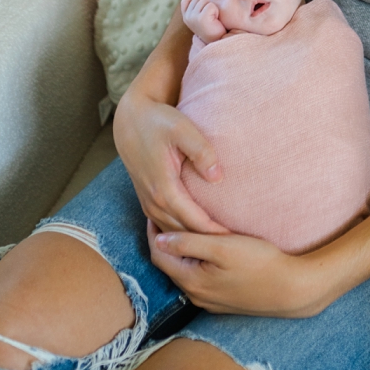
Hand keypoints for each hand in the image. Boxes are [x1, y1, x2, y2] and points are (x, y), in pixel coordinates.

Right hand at [111, 92, 226, 237]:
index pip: (194, 220)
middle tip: (237, 248)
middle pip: (184, 232)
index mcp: (164, 188)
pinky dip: (183, 233)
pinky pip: (166, 225)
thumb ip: (202, 152)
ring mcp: (148, 203)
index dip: (215, 232)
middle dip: (207, 242)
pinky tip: (202, 237)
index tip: (238, 240)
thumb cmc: (160, 123)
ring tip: (222, 246)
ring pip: (173, 232)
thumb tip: (217, 177)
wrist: (131, 121)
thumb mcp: (183, 130)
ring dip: (195, 241)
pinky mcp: (148, 200)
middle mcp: (153, 201)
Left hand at [147, 226, 337, 317]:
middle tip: (168, 220)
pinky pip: (201, 282)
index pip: (159, 255)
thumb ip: (188, 243)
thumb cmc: (260, 263)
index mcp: (191, 280)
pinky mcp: (224, 303)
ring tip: (186, 234)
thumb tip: (159, 239)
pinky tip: (209, 256)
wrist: (292, 290)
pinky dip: (197, 266)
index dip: (153, 233)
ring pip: (186, 274)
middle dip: (166, 244)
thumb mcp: (223, 247)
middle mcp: (195, 294)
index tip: (155, 213)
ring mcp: (210, 301)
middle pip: (170, 266)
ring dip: (182, 256)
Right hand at [179, 0, 226, 41]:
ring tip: (212, 18)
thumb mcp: (199, 16)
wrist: (219, 39)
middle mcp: (187, 17)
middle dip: (206, 5)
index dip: (199, 3)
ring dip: (212, 7)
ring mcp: (193, 18)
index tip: (204, 14)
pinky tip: (215, 19)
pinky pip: (210, 5)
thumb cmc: (212, 25)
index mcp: (185, 16)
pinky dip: (215, 10)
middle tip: (210, 17)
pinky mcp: (201, 19)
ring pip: (204, 0)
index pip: (187, 0)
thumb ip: (194, 7)